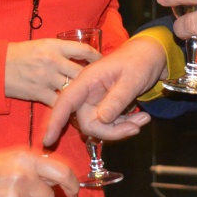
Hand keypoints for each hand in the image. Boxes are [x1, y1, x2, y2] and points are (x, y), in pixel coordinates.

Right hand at [5, 38, 100, 106]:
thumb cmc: (20, 54)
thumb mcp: (42, 44)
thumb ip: (60, 50)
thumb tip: (80, 56)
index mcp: (55, 46)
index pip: (84, 49)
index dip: (97, 57)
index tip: (102, 63)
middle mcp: (53, 61)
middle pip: (81, 71)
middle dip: (92, 80)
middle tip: (100, 85)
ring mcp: (47, 78)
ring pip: (72, 88)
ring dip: (81, 95)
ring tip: (90, 99)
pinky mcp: (39, 93)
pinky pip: (59, 102)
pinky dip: (66, 106)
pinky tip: (72, 108)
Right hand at [42, 38, 163, 146]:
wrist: (149, 56)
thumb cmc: (139, 61)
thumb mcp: (132, 80)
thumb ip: (117, 99)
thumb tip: (102, 119)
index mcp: (87, 80)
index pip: (66, 102)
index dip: (55, 121)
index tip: (47, 140)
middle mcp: (87, 92)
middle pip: (88, 122)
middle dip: (111, 131)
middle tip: (137, 127)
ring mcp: (95, 100)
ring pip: (99, 126)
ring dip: (121, 128)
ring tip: (143, 119)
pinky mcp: (104, 106)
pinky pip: (108, 124)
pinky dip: (124, 125)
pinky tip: (141, 117)